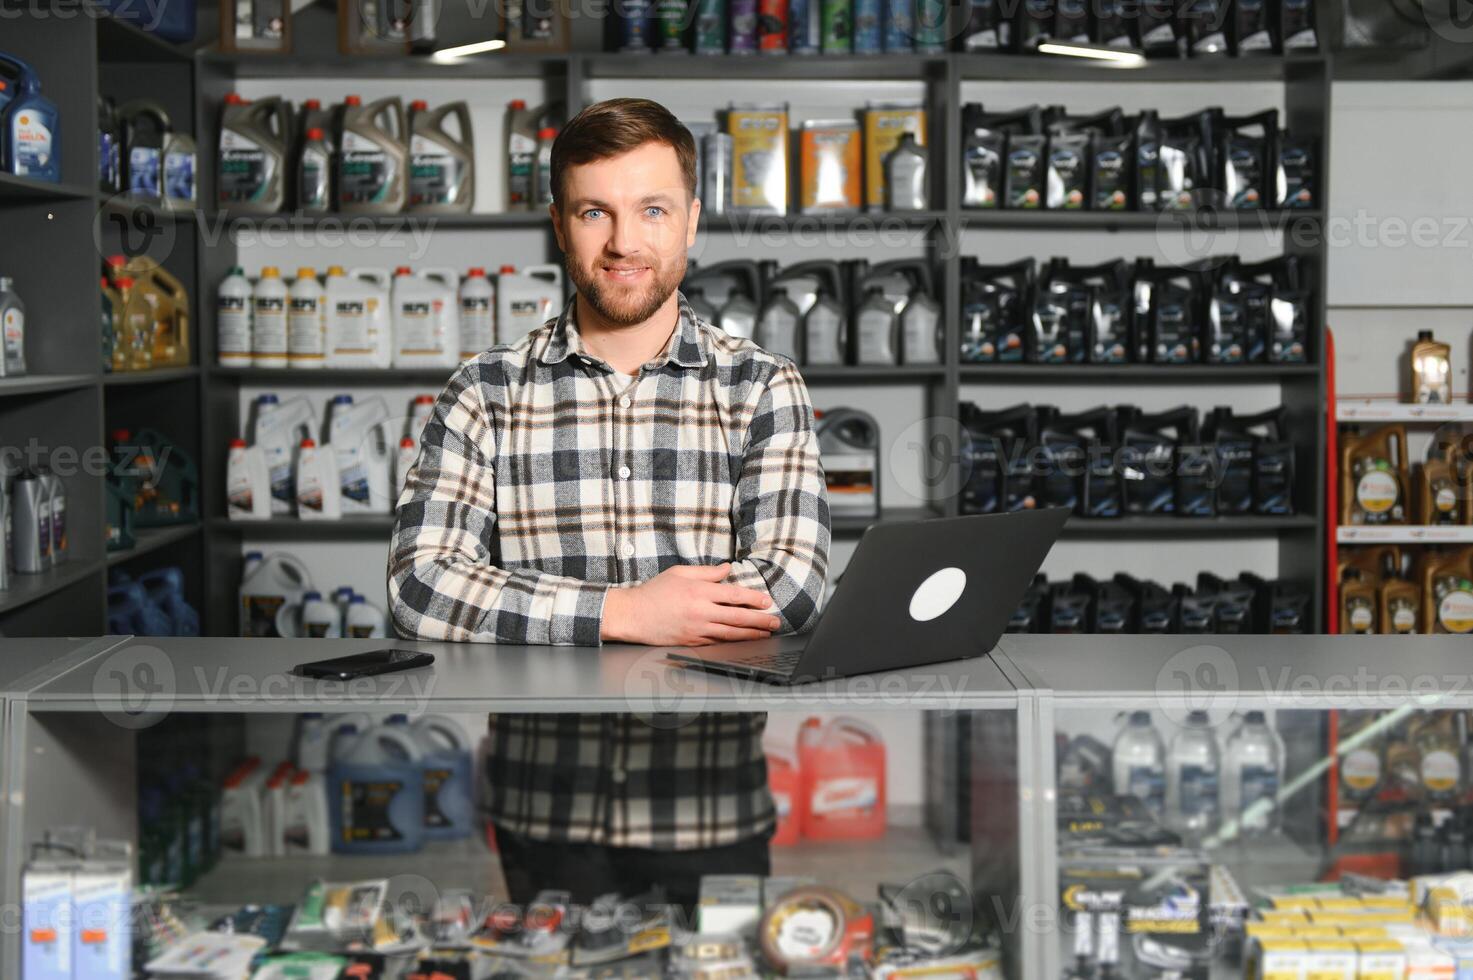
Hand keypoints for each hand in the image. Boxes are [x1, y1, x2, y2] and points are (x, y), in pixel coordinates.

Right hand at [601, 563, 780, 645]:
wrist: (633, 615)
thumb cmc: (654, 591)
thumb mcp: (679, 573)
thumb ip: (706, 572)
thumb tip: (728, 569)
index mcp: (699, 591)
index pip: (734, 595)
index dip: (754, 599)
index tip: (767, 601)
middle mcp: (700, 611)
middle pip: (737, 616)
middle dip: (759, 620)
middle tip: (775, 621)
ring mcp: (697, 629)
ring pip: (731, 633)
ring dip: (751, 634)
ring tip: (766, 634)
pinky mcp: (691, 642)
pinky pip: (717, 642)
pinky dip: (733, 642)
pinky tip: (744, 641)